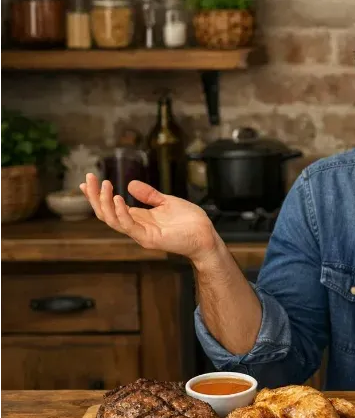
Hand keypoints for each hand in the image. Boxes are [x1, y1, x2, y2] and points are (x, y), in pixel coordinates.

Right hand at [80, 173, 219, 262]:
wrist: (206, 235)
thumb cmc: (189, 221)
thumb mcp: (167, 202)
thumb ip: (149, 195)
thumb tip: (130, 184)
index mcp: (139, 218)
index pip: (110, 208)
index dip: (97, 196)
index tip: (87, 182)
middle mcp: (136, 227)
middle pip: (105, 214)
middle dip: (94, 197)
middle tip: (88, 179)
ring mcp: (141, 234)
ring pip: (112, 220)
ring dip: (104, 202)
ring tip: (103, 185)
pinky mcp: (149, 238)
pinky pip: (129, 226)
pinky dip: (121, 212)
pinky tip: (117, 198)